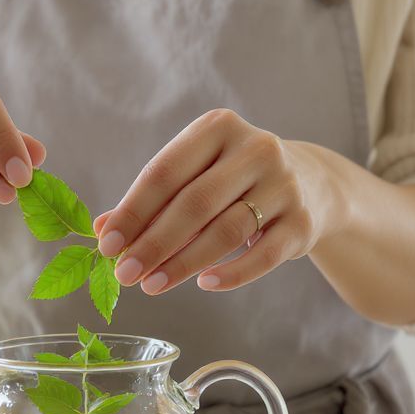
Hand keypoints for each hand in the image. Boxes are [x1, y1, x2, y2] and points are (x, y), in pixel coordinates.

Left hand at [93, 110, 341, 293]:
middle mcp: (255, 149)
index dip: (132, 210)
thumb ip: (151, 201)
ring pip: (225, 232)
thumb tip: (102, 230)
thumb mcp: (194, 175)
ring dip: (183, 263)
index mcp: (217, 128)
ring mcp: (284, 185)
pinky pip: (263, 255)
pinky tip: (204, 284)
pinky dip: (232, 274)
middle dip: (153, 243)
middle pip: (194, 204)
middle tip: (125, 274)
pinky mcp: (303, 222)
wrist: (311, 182)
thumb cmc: (232, 179)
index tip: (106, 243)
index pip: (165, 172)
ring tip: (152, 285)